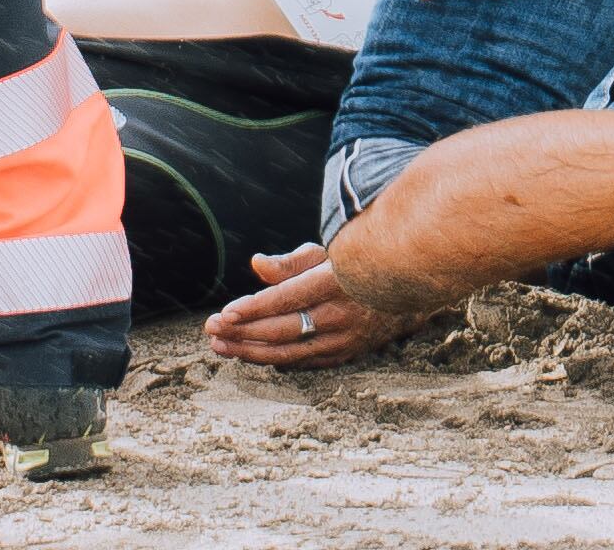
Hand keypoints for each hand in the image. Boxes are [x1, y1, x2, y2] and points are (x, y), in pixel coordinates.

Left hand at [204, 246, 402, 367]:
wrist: (402, 289)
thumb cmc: (354, 264)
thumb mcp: (326, 252)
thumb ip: (289, 262)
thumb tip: (256, 265)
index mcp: (333, 282)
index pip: (286, 299)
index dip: (253, 309)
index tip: (224, 314)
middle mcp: (340, 314)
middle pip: (282, 330)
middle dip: (242, 332)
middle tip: (211, 330)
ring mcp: (344, 338)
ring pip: (289, 352)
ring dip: (250, 351)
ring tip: (221, 347)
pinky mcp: (345, 353)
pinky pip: (303, 361)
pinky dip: (275, 359)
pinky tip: (251, 355)